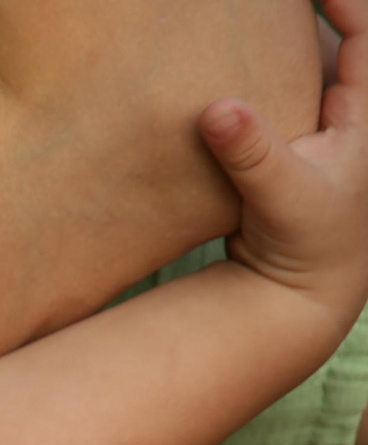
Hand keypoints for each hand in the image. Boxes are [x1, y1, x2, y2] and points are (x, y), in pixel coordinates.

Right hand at [202, 0, 367, 318]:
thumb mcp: (282, 201)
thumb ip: (252, 154)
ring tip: (241, 18)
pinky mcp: (294, 136)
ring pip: (307, 56)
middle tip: (256, 5)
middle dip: (305, 11)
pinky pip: (280, 84)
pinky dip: (257, 66)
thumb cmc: (306, 247)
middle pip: (340, 34)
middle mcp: (352, 106)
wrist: (299, 290)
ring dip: (279, 37)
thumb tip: (217, 109)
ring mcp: (323, 120)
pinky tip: (224, 58)